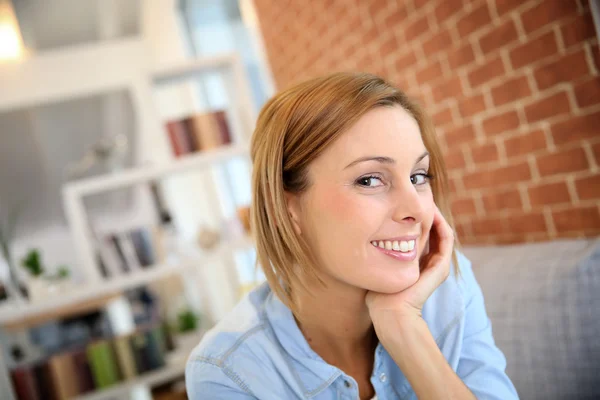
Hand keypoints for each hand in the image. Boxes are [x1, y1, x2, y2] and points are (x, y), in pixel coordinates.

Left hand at [366, 206, 453, 325]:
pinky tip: (431, 211)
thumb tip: (357, 233)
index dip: (413, 216)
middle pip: (431, 230)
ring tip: (425, 198)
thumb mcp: (375, 265)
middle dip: (424, 212)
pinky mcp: (440, 267)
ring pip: (441, 231)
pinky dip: (441, 223)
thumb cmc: (377, 294)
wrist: (388, 312)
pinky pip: (446, 238)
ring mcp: (437, 264)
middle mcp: (428, 261)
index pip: (419, 233)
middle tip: (416, 194)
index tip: (401, 202)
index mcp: (415, 261)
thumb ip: (374, 251)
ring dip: (434, 213)